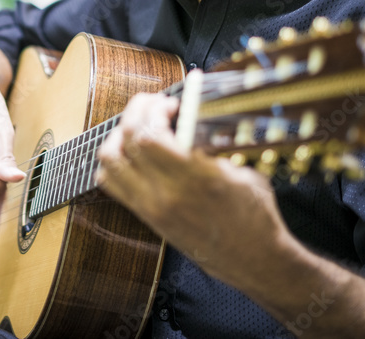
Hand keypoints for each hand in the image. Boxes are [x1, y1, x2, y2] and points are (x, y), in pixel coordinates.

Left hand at [96, 93, 288, 288]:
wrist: (252, 260)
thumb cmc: (254, 215)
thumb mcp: (242, 170)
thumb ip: (211, 144)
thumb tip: (190, 114)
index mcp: (195, 178)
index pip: (150, 134)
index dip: (155, 109)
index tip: (171, 104)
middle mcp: (167, 193)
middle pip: (127, 139)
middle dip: (137, 111)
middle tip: (155, 106)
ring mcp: (151, 206)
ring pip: (110, 159)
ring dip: (120, 134)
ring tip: (140, 126)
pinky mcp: (146, 216)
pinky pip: (110, 182)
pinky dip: (113, 161)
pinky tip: (133, 152)